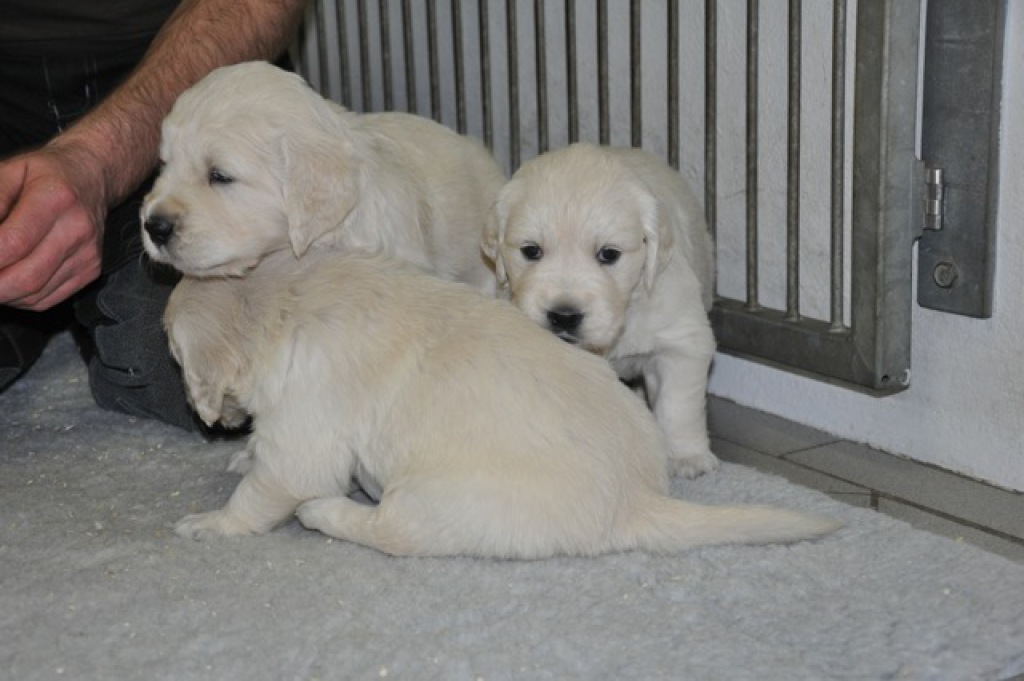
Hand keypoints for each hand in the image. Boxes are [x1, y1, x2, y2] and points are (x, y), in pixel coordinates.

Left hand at [0, 145, 106, 310]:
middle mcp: (77, 230)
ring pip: (34, 294)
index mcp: (56, 198)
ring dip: (3, 294)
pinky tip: (9, 281)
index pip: (13, 243)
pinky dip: (20, 298)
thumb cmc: (45, 174)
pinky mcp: (90, 270)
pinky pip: (47, 299)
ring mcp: (87, 254)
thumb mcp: (9, 172)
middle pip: (26, 277)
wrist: (92, 178)